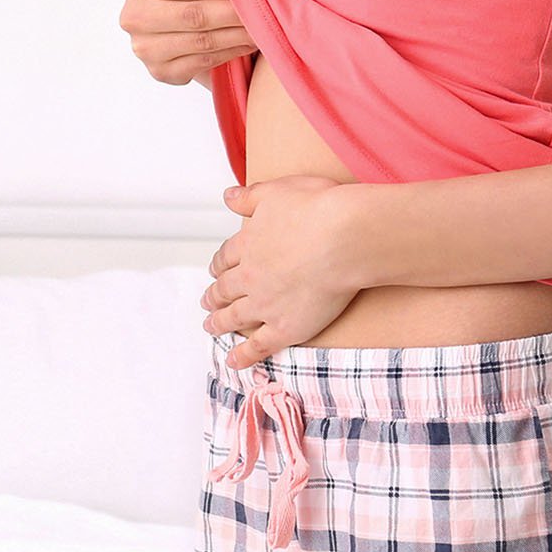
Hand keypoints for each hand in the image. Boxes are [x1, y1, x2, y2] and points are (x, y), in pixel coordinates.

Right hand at [120, 0, 256, 88]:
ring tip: (260, 27)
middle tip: (260, 10)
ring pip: (200, 40)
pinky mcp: (159, 71)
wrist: (175, 28)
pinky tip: (246, 44)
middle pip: (192, 14)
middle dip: (232, 12)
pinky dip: (229, 52)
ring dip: (236, 34)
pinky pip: (202, 62)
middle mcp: (133, 15)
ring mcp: (143, 47)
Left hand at [202, 175, 367, 365]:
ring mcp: (265, 304)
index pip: (226, 257)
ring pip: (235, 316)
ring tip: (211, 326)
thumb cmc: (319, 209)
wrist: (343, 238)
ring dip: (219, 322)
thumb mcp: (278, 190)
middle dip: (214, 295)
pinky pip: (258, 345)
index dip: (219, 265)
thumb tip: (228, 196)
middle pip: (225, 288)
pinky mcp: (285, 327)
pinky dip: (244, 354)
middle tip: (207, 301)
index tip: (215, 270)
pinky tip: (233, 360)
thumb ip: (250, 197)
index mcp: (249, 243)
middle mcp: (250, 275)